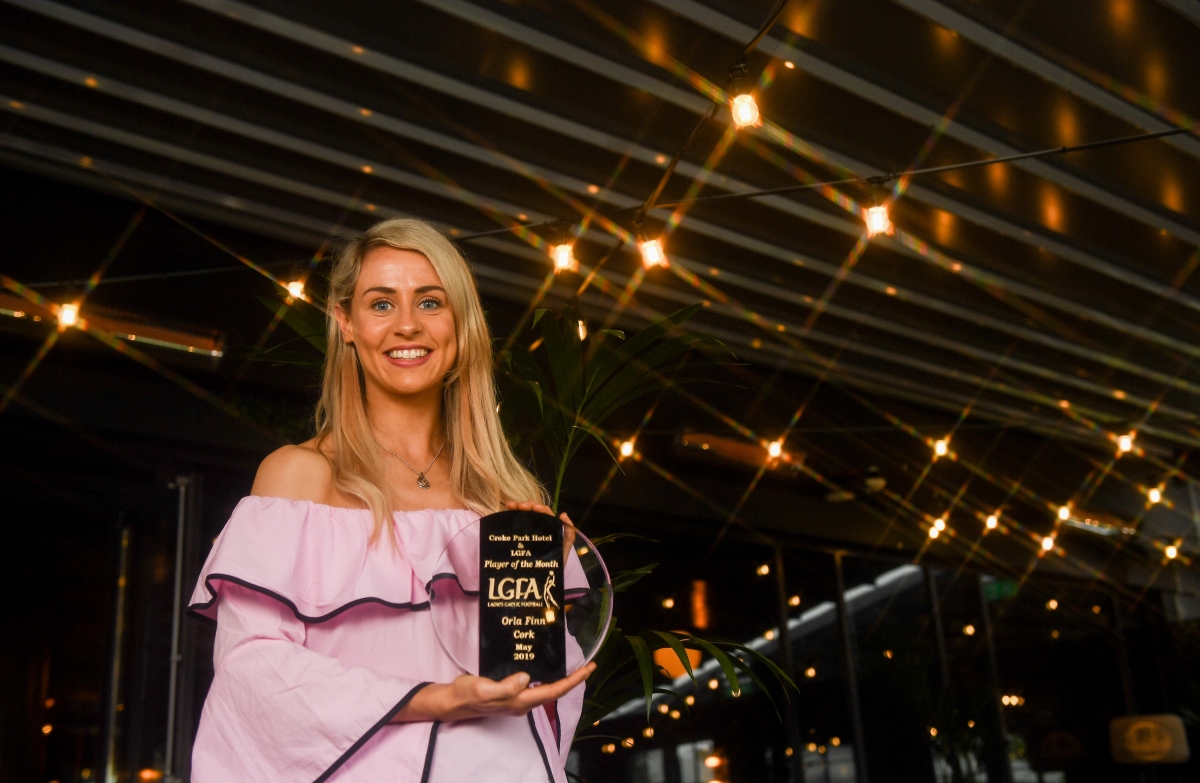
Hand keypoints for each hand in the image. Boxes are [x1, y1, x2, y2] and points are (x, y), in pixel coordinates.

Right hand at [396, 664, 595, 722]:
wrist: (452, 701)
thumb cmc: (467, 694)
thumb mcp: (483, 689)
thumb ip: (505, 687)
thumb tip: (527, 678)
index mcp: (519, 701)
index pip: (553, 691)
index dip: (573, 680)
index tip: (588, 668)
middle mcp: (522, 702)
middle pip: (554, 691)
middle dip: (573, 679)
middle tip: (588, 665)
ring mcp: (517, 699)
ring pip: (546, 689)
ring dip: (562, 678)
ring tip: (573, 665)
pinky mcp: (510, 694)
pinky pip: (535, 685)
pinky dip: (546, 676)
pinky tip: (545, 666)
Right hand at [505, 500, 576, 564]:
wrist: (543, 577)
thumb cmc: (556, 562)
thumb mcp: (565, 548)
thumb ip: (568, 533)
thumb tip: (563, 514)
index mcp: (550, 526)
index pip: (545, 513)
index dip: (539, 507)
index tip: (532, 507)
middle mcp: (539, 526)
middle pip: (533, 512)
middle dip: (525, 505)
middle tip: (517, 506)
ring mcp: (529, 531)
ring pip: (524, 516)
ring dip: (517, 508)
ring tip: (509, 506)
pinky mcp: (521, 537)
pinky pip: (516, 525)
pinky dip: (511, 516)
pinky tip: (506, 513)